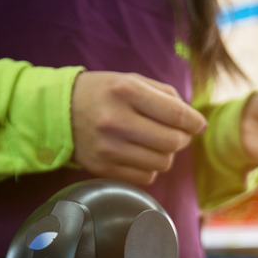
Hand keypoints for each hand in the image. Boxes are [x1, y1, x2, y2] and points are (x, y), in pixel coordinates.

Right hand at [70, 71, 206, 183]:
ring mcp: (107, 147)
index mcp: (126, 91)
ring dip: (166, 154)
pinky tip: (140, 155)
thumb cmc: (103, 93)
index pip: (176, 114)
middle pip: (172, 142)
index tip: (199, 125)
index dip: (194, 122)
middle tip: (177, 134)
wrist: (59, 112)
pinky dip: (150, 168)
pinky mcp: (102, 168)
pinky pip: (145, 177)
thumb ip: (165, 95)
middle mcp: (115, 120)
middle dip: (183, 139)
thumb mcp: (131, 80)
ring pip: (161, 163)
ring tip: (155, 143)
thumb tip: (193, 120)